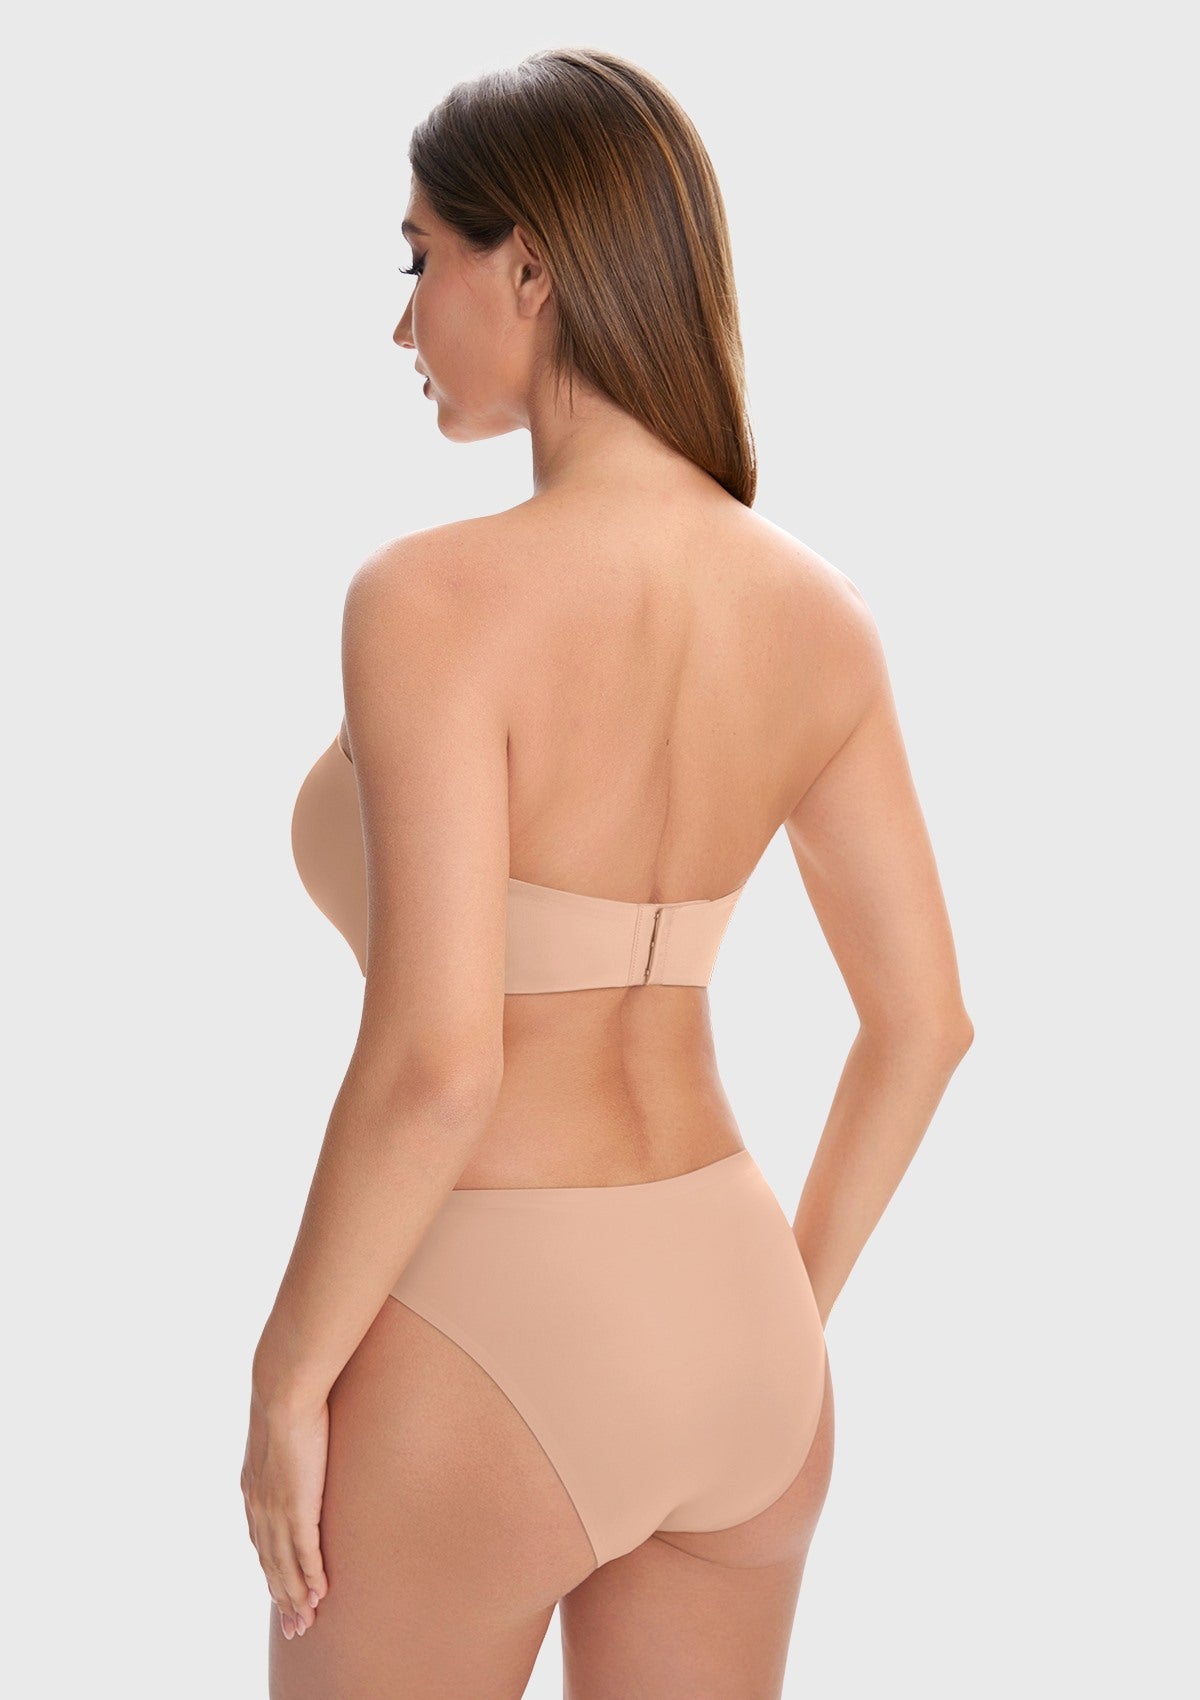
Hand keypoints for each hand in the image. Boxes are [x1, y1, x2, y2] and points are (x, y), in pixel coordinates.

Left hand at [240, 1387, 329, 1639]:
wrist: (283, 1390)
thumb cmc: (287, 1398)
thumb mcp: (280, 1430)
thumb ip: (286, 1446)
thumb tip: (301, 1437)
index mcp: (253, 1490)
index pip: (261, 1542)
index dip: (271, 1571)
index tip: (280, 1593)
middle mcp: (259, 1507)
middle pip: (270, 1564)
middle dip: (282, 1597)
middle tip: (294, 1626)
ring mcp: (277, 1510)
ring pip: (285, 1566)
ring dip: (296, 1596)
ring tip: (307, 1621)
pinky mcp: (297, 1507)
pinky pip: (304, 1552)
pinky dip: (311, 1576)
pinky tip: (320, 1593)